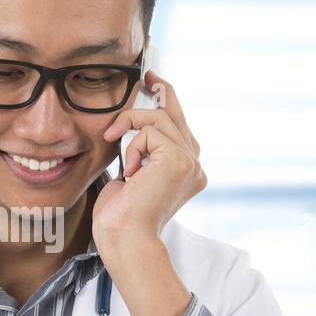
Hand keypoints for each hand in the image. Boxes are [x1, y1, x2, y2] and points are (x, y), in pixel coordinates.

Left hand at [88, 71, 203, 315]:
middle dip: (155, 93)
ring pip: (158, 119)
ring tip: (121, 156)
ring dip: (130, 131)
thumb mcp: (128, 175)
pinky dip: (132, 146)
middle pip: (172, 115)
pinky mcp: (179, 159)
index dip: (165, 97)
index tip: (150, 79)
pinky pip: (150, 131)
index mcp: (185, 170)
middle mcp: (194, 165)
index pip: (177, 124)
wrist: (125, 239)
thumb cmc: (120, 218)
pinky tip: (130, 172)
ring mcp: (190, 162)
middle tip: (143, 76)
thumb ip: (137, 151)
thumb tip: (128, 127)